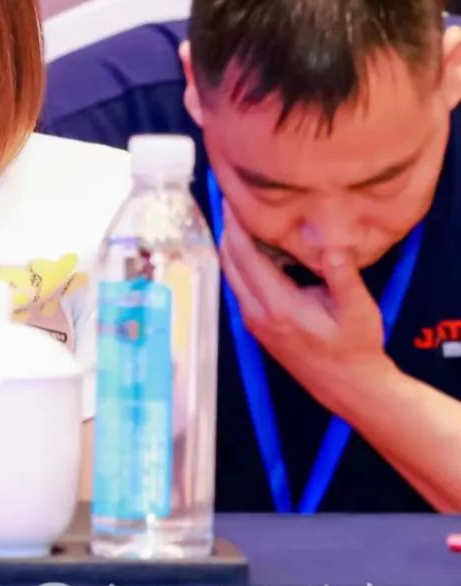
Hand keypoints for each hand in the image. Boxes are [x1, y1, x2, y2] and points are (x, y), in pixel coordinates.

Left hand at [219, 202, 395, 412]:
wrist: (348, 385)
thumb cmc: (356, 346)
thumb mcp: (358, 311)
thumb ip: (343, 277)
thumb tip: (330, 245)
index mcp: (278, 306)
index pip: (246, 258)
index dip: (237, 228)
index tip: (233, 201)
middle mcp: (257, 313)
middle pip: (230, 264)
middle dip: (228, 231)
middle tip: (231, 200)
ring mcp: (253, 320)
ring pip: (231, 275)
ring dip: (231, 246)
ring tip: (237, 217)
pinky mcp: (256, 324)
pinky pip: (239, 285)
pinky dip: (238, 262)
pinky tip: (250, 247)